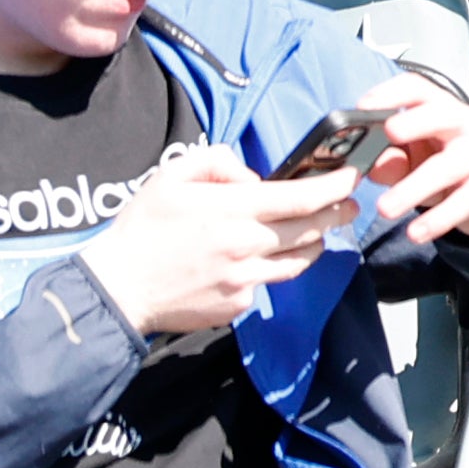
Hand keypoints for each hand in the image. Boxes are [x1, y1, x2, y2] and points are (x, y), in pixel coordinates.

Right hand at [77, 144, 350, 335]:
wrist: (116, 288)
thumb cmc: (142, 229)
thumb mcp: (171, 176)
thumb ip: (219, 162)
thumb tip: (254, 177)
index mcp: (232, 210)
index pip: (303, 197)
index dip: (336, 187)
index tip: (352, 178)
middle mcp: (246, 245)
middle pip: (313, 229)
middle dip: (338, 214)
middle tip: (348, 204)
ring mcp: (244, 279)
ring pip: (300, 260)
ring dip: (314, 242)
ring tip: (314, 231)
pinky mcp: (238, 305)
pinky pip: (268, 282)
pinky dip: (271, 268)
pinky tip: (259, 259)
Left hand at [351, 82, 468, 246]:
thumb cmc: (441, 166)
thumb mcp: (412, 161)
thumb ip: (389, 160)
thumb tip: (368, 166)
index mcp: (440, 110)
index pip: (419, 89)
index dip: (392, 93)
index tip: (363, 106)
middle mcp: (464, 125)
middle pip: (442, 114)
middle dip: (416, 121)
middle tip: (389, 132)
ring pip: (449, 165)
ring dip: (414, 186)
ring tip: (384, 209)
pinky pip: (464, 201)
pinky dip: (438, 219)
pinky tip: (415, 232)